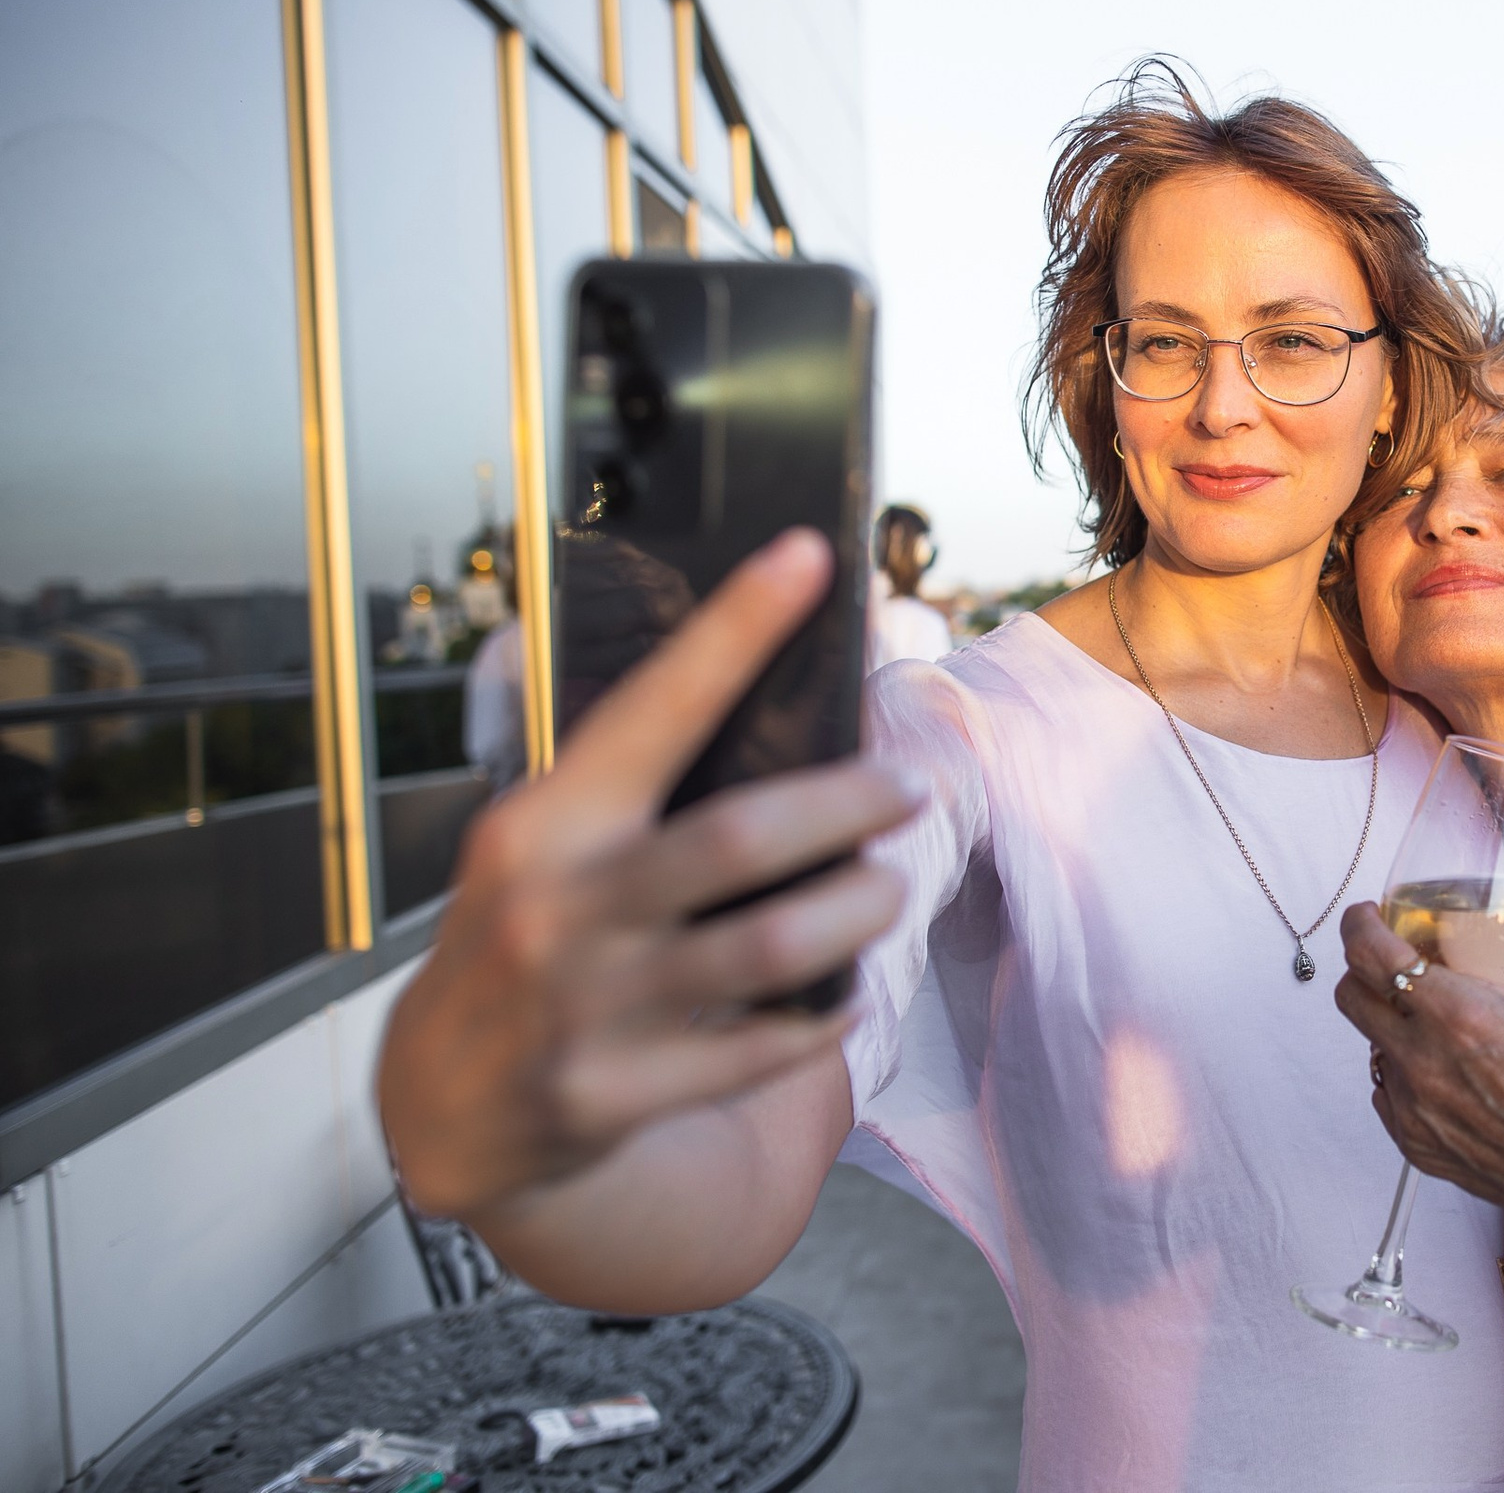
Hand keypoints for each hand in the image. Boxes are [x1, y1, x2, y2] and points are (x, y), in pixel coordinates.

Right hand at [379, 529, 922, 1220]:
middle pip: (745, 838)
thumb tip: (790, 722)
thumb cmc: (524, 937)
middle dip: (851, 804)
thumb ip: (637, 797)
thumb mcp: (546, 847)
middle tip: (909, 789)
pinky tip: (843, 993)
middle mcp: (559, 907)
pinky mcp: (612, 1093)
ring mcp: (584, 1007)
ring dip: (858, 909)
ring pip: (772, 945)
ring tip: (886, 888)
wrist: (440, 1103)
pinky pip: (760, 1047)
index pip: (656, 707)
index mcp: (544, 823)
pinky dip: (821, 1015)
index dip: (736, 629)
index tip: (809, 556)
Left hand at [1334, 891, 1503, 1251]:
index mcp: (1458, 1017)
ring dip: (1385, 1026)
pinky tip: (1435, 1069)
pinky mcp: (1420, 1150)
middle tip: (1391, 960)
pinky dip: (1401, 1076)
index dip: (1359, 925)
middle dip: (1362, 969)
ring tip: (1421, 1018)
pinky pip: (1386, 1097)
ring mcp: (1416, 1111)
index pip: (1371, 955)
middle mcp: (1424, 1063)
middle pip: (1350, 997)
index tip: (1370, 915)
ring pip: (1368, 1049)